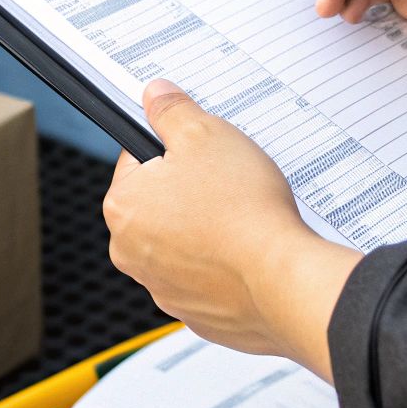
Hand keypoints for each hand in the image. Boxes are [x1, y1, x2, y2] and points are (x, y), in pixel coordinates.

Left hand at [104, 80, 360, 378]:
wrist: (283, 281)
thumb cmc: (243, 209)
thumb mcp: (206, 134)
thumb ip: (172, 110)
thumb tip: (154, 95)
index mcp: (123, 206)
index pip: (137, 160)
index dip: (173, 148)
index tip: (200, 152)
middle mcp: (131, 252)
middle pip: (157, 203)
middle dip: (188, 189)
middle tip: (226, 182)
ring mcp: (162, 287)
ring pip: (181, 241)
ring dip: (204, 227)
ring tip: (242, 217)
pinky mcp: (194, 312)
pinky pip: (204, 277)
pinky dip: (222, 264)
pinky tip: (247, 251)